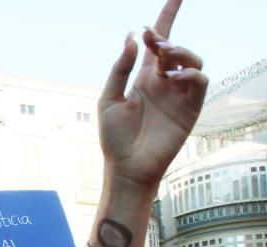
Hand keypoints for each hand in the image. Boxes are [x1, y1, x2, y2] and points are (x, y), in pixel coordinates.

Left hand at [99, 0, 206, 190]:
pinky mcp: (190, 108)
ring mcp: (178, 94)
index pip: (157, 42)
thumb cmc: (114, 138)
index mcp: (143, 78)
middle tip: (152, 42)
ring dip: (179, 52)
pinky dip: (190, 72)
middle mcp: (163, 82)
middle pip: (174, 48)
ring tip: (162, 57)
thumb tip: (132, 37)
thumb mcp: (108, 99)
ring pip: (192, 59)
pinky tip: (174, 76)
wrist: (126, 167)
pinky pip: (199, 80)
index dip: (166, 18)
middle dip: (165, 38)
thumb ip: (120, 69)